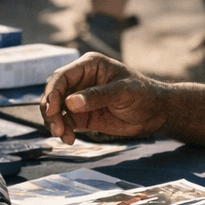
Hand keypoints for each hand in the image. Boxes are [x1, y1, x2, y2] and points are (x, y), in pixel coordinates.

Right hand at [42, 52, 167, 143]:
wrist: (154, 113)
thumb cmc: (143, 94)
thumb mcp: (123, 92)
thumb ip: (98, 96)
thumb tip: (71, 102)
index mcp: (89, 65)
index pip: (62, 76)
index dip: (54, 92)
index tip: (54, 110)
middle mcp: (80, 79)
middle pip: (54, 92)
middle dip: (51, 110)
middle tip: (56, 128)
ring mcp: (79, 98)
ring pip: (55, 108)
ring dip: (54, 122)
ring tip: (63, 135)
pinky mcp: (81, 115)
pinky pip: (64, 122)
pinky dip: (63, 131)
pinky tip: (69, 139)